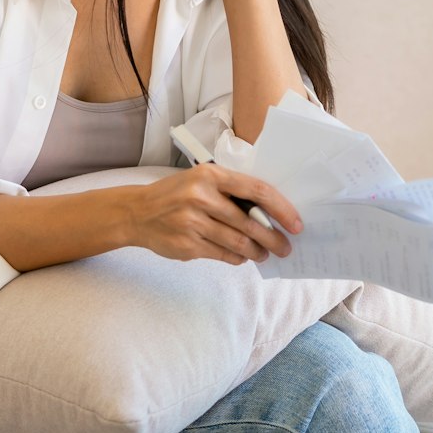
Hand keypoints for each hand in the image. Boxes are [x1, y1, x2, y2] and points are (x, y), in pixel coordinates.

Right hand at [124, 166, 303, 265]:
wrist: (137, 212)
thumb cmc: (176, 195)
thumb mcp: (201, 181)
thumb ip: (231, 192)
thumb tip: (269, 213)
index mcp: (210, 175)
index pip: (256, 190)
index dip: (281, 209)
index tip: (296, 224)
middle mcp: (201, 197)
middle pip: (250, 222)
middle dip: (273, 238)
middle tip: (286, 247)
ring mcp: (192, 222)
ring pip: (238, 242)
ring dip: (257, 251)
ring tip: (265, 254)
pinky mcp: (187, 245)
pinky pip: (222, 254)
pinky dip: (237, 257)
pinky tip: (242, 256)